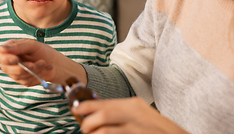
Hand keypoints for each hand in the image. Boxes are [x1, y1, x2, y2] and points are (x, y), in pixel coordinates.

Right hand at [0, 39, 86, 85]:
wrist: (56, 63)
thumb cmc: (44, 51)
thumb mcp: (33, 45)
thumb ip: (18, 47)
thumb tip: (2, 49)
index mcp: (10, 50)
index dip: (5, 58)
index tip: (16, 59)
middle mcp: (10, 62)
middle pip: (6, 68)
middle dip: (22, 67)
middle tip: (36, 64)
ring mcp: (16, 73)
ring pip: (17, 76)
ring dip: (33, 70)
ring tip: (44, 63)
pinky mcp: (23, 81)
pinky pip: (26, 81)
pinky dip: (38, 75)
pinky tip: (46, 69)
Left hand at [72, 97, 188, 133]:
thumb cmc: (157, 129)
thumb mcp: (140, 115)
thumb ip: (121, 112)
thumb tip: (97, 113)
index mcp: (134, 105)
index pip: (105, 103)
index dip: (87, 107)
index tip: (76, 110)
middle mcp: (136, 115)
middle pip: (103, 115)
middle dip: (88, 123)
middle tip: (85, 128)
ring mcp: (137, 129)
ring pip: (105, 131)